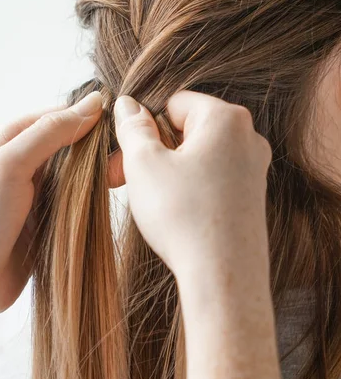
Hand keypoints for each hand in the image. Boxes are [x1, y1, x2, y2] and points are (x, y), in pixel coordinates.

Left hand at [0, 91, 108, 320]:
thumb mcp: (11, 164)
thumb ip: (50, 132)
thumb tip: (92, 103)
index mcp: (11, 140)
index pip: (59, 115)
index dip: (89, 116)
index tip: (119, 122)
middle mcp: (25, 162)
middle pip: (71, 143)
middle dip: (98, 146)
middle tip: (126, 152)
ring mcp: (37, 191)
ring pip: (78, 171)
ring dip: (98, 172)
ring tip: (124, 173)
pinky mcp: (48, 218)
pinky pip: (77, 200)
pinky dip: (94, 197)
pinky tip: (109, 197)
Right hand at [113, 90, 271, 282]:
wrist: (222, 275)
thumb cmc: (184, 216)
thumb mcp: (144, 164)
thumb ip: (133, 127)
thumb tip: (128, 105)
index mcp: (226, 118)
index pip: (174, 103)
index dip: (144, 127)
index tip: (124, 155)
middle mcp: (248, 139)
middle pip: (186, 130)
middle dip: (153, 152)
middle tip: (124, 178)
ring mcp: (254, 169)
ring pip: (198, 156)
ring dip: (168, 171)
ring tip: (149, 199)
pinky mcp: (252, 197)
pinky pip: (213, 179)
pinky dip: (189, 188)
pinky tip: (175, 213)